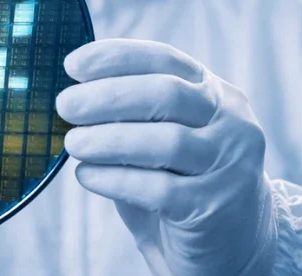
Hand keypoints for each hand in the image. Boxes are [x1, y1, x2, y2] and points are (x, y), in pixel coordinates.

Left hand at [56, 39, 276, 275]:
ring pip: (166, 141)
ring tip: (73, 143)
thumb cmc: (185, 183)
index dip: (117, 57)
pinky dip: (115, 179)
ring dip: (109, 139)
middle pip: (167, 94)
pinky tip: (87, 175)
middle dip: (108, 96)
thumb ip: (133, 117)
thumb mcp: (164, 139)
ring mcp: (230, 164)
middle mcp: (232, 122)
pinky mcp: (216, 206)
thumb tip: (75, 99)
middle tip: (66, 105)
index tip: (73, 64)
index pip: (166, 59)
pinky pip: (159, 188)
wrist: (235, 244)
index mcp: (217, 94)